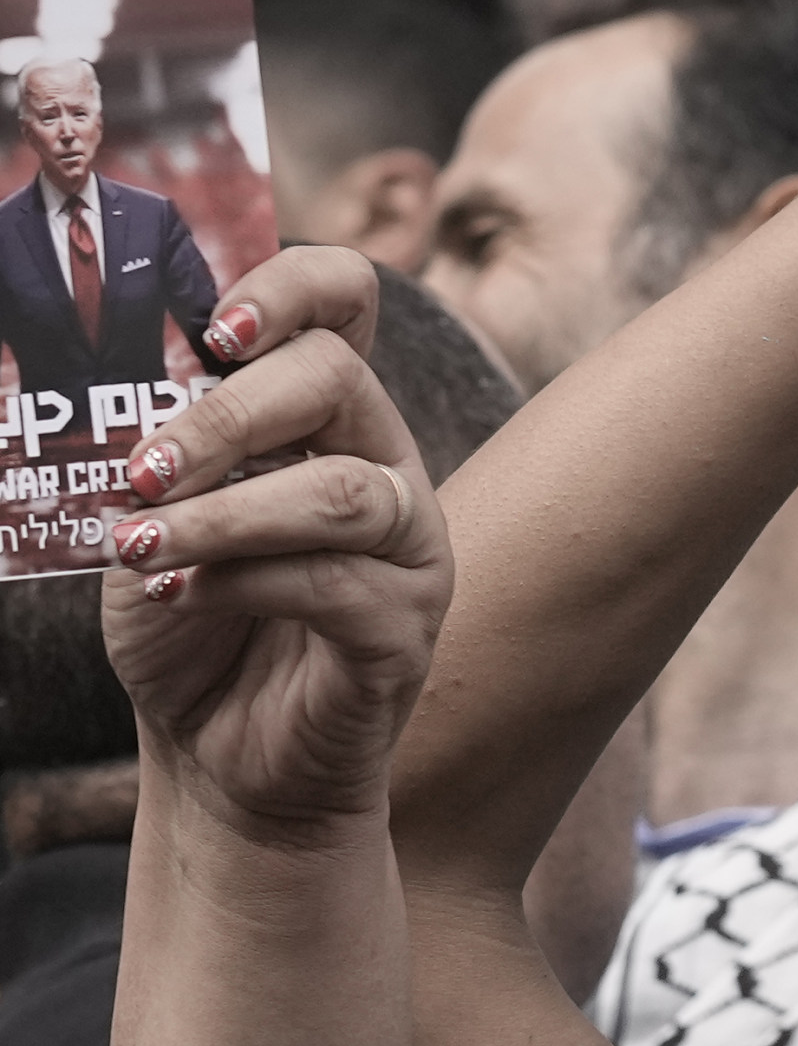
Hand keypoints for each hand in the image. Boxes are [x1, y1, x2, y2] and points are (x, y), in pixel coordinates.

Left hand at [99, 249, 452, 835]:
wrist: (218, 758)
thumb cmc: (190, 627)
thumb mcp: (155, 521)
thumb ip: (163, 460)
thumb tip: (141, 403)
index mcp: (326, 420)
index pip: (347, 307)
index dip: (294, 287)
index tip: (215, 328)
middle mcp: (383, 465)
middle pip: (338, 380)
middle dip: (228, 415)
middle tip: (143, 471)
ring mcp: (409, 547)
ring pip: (340, 492)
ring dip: (225, 515)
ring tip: (141, 548)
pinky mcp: (407, 627)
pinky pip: (336, 585)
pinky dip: (241, 584)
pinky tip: (177, 598)